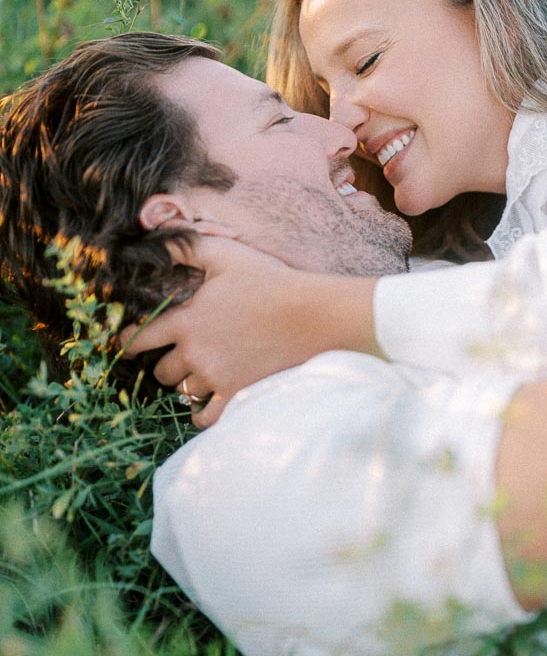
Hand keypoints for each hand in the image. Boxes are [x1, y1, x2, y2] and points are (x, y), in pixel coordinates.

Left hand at [120, 236, 377, 427]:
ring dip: (186, 385)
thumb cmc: (269, 280)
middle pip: (161, 371)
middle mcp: (195, 353)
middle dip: (165, 364)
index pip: (139, 339)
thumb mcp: (223, 253)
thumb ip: (183, 247)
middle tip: (178, 357)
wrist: (311, 315)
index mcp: (187, 320)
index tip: (125, 344)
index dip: (127, 342)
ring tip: (198, 375)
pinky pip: (205, 417)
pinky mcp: (238, 394)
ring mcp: (216, 377)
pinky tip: (206, 405)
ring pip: (183, 393)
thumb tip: (150, 238)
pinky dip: (201, 413)